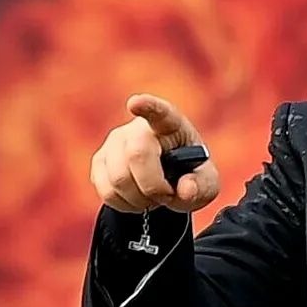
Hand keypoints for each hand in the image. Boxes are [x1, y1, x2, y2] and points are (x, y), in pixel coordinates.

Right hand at [91, 94, 220, 213]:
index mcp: (170, 124)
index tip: (136, 103)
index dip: (147, 106)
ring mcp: (115, 142)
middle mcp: (138, 128)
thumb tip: (185, 190)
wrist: (166, 183)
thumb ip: (201, 186)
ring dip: (140, 199)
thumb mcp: (206, 183)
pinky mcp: (100, 161)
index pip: (158, 111)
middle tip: (167, 194)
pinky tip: (137, 198)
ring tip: (153, 196)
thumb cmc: (189, 175)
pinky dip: (125, 204)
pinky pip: (107, 191)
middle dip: (153, 186)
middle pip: (136, 155)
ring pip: (119, 178)